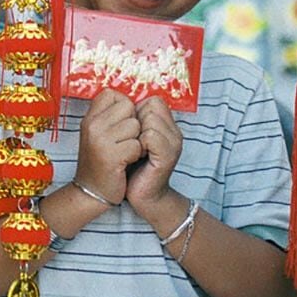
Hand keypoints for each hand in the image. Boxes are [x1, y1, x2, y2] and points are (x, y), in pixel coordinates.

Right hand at [75, 88, 143, 206]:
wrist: (90, 191)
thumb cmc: (99, 161)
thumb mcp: (96, 133)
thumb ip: (109, 116)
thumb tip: (130, 101)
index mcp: (89, 117)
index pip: (113, 94)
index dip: (123, 107)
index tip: (119, 124)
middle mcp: (92, 125)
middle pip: (128, 107)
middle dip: (133, 123)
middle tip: (124, 141)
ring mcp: (100, 140)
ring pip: (135, 126)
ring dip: (136, 140)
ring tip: (125, 152)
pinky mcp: (111, 156)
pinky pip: (137, 145)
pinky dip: (136, 155)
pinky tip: (125, 162)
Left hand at [125, 96, 182, 212]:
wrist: (141, 196)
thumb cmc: (132, 166)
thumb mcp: (133, 137)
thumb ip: (134, 119)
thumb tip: (121, 100)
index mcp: (167, 126)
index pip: (153, 100)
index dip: (136, 111)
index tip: (129, 131)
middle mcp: (174, 132)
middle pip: (152, 106)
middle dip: (135, 120)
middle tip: (131, 142)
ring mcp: (174, 144)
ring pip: (150, 118)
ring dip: (135, 132)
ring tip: (134, 149)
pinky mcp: (168, 156)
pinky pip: (150, 135)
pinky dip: (138, 143)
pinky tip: (135, 156)